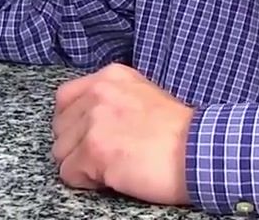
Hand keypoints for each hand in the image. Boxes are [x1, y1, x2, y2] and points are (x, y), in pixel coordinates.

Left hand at [51, 63, 193, 205]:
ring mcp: (94, 121)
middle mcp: (98, 93)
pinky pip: (68, 173)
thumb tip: (86, 118)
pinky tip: (111, 177)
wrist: (199, 151)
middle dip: (76, 145)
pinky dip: (86, 181)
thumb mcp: (142, 95)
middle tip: (103, 154)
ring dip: (80, 164)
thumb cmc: (179, 132)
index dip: (74, 123)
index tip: (90, 135)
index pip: (64, 98)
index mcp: (109, 77)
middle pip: (59, 127)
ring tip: (110, 165)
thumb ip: (111, 99)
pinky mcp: (94, 150)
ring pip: (60, 151)